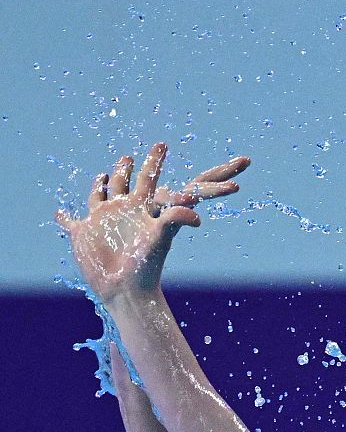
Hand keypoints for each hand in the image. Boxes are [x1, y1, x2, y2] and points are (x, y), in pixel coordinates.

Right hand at [54, 142, 248, 299]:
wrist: (126, 288)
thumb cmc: (146, 264)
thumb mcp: (161, 237)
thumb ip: (176, 219)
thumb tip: (198, 215)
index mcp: (139, 207)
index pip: (148, 177)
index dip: (154, 160)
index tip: (162, 143)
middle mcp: (121, 210)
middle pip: (123, 182)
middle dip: (125, 168)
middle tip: (130, 155)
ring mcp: (100, 221)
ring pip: (98, 197)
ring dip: (99, 186)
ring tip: (103, 176)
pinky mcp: (82, 234)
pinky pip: (70, 222)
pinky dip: (65, 218)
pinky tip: (61, 213)